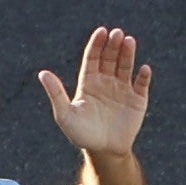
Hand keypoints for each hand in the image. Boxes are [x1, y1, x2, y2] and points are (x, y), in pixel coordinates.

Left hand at [37, 26, 151, 157]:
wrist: (103, 152)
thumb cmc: (81, 134)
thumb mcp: (65, 115)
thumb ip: (56, 93)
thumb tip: (42, 73)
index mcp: (89, 82)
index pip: (93, 57)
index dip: (97, 44)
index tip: (102, 32)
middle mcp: (106, 82)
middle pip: (110, 58)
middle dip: (114, 45)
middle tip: (118, 33)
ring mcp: (122, 89)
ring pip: (126, 66)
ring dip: (128, 53)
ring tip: (129, 41)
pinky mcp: (137, 100)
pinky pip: (142, 84)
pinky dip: (143, 76)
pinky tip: (144, 69)